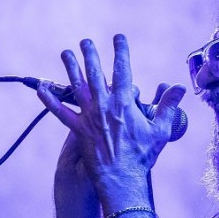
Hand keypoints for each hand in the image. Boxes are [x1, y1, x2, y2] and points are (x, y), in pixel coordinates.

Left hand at [37, 35, 185, 202]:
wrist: (122, 179)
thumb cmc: (142, 156)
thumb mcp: (160, 130)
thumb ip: (168, 106)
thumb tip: (178, 87)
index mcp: (124, 103)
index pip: (122, 70)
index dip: (120, 51)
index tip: (118, 38)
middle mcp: (104, 106)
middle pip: (95, 74)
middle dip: (91, 55)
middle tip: (86, 41)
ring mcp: (89, 118)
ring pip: (77, 87)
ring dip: (71, 68)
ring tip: (66, 53)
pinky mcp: (78, 130)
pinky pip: (61, 112)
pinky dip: (50, 100)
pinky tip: (40, 88)